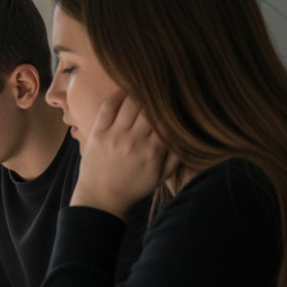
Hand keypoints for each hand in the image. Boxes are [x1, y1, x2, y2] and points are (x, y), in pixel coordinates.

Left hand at [70, 94, 180, 217]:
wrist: (101, 199)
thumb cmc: (133, 187)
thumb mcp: (160, 177)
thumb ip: (176, 157)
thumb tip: (188, 135)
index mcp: (154, 151)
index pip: (168, 119)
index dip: (173, 106)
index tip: (176, 97)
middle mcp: (135, 141)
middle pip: (151, 107)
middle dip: (158, 97)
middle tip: (162, 88)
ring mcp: (115, 136)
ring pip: (131, 102)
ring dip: (139, 92)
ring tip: (144, 88)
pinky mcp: (98, 133)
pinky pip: (108, 107)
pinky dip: (118, 95)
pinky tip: (125, 92)